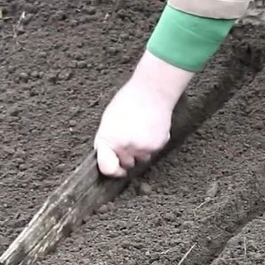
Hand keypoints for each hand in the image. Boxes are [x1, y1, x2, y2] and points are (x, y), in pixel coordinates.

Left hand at [94, 51, 193, 176]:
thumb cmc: (128, 102)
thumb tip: (108, 158)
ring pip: (141, 160)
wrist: (151, 93)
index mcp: (108, 140)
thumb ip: (106, 142)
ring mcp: (142, 148)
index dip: (112, 171)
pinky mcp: (157, 146)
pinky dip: (152, 144)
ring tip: (141, 132)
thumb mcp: (108, 121)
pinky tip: (150, 130)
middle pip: (127, 165)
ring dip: (141, 152)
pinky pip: (153, 152)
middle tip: (130, 139)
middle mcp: (125, 147)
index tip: (116, 170)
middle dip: (127, 157)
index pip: (107, 168)